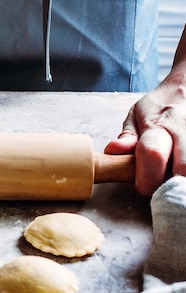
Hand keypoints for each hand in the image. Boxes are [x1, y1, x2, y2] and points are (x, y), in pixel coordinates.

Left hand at [105, 58, 185, 196]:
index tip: (142, 187)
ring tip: (171, 172)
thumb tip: (113, 151)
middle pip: (183, 169)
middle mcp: (182, 130)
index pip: (152, 154)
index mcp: (157, 126)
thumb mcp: (136, 115)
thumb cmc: (159, 105)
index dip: (146, 178)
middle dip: (170, 185)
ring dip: (181, 178)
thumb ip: (127, 138)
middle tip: (161, 185)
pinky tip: (179, 166)